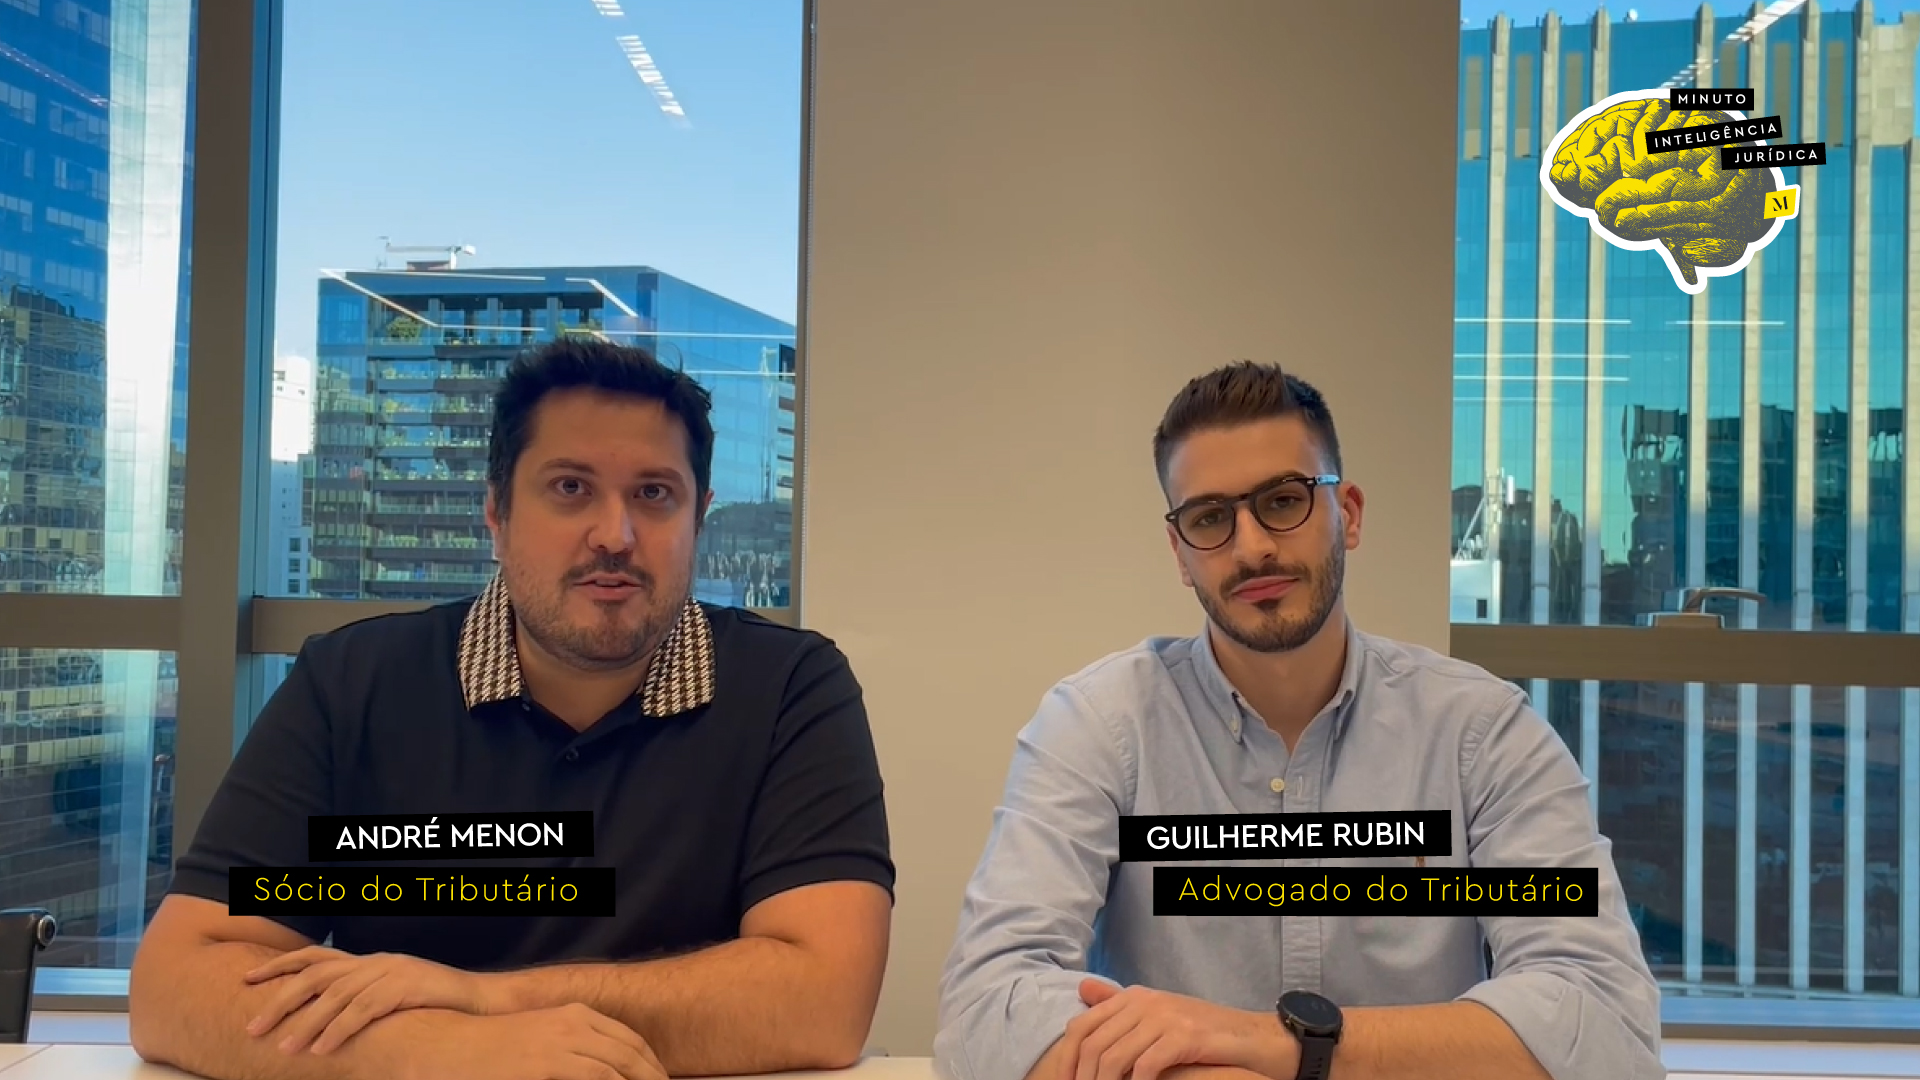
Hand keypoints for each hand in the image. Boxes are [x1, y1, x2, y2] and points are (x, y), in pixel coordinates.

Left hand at [244, 946, 491, 1053]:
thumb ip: (360, 1002)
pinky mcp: (405, 988)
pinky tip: (322, 1050)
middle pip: (316, 975)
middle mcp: (373, 962)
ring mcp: (390, 972)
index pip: (315, 956)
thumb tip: (323, 1023)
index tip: (246, 980)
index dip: (279, 965)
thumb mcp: (390, 996)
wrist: (478, 1001)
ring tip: (284, 1048)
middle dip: (280, 1000)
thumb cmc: (432, 1005)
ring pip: (336, 995)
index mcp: (367, 961)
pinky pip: (364, 1010)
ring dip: (306, 1023)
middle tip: (253, 1027)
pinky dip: (340, 1030)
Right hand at [395, 1006, 665, 1079]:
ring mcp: (559, 1044)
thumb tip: (605, 1070)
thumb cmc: (490, 1049)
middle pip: (633, 1056)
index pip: (631, 1041)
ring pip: (619, 1070)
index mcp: (575, 1015)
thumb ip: (572, 1050)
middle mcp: (573, 1024)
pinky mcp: (544, 1065)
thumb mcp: (539, 1040)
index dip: (651, 1067)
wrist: (443, 1046)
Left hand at [1064, 978, 1297, 1079]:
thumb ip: (1119, 1005)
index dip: (1068, 1059)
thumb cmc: (1203, 1033)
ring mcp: (1165, 1016)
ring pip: (1115, 1058)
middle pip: (1094, 1044)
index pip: (1082, 1025)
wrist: (1254, 1038)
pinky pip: (1146, 1066)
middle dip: (1084, 1077)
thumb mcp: (1158, 1015)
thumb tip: (1082, 989)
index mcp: (1133, 997)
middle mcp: (1145, 1001)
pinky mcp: (1185, 1035)